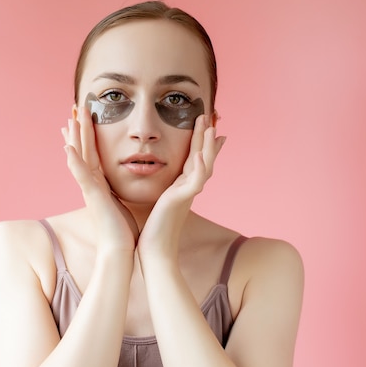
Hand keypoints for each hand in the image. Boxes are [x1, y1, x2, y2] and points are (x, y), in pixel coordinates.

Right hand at [62, 106, 137, 251]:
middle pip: (83, 150)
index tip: (84, 118)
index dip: (87, 136)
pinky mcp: (93, 197)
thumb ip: (120, 192)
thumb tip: (125, 187)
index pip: (92, 154)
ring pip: (80, 157)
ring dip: (75, 137)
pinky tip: (68, 147)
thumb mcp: (122, 204)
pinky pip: (82, 175)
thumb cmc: (123, 231)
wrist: (120, 251)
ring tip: (71, 118)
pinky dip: (74, 162)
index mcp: (100, 184)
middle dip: (79, 129)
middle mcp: (91, 184)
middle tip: (74, 108)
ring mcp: (90, 190)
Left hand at [138, 114, 225, 256]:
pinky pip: (196, 181)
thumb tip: (167, 184)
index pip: (195, 159)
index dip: (204, 143)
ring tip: (211, 128)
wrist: (154, 249)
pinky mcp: (182, 200)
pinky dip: (200, 167)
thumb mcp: (161, 202)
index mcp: (182, 186)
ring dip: (208, 146)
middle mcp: (189, 187)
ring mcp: (188, 193)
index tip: (211, 127)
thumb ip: (166, 190)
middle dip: (206, 136)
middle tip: (210, 116)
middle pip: (203, 156)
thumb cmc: (155, 228)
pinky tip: (201, 155)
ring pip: (204, 165)